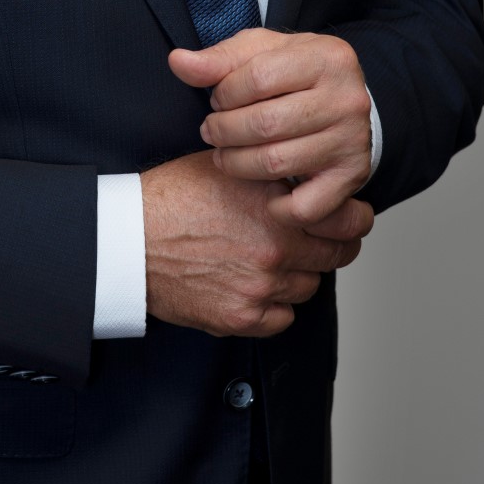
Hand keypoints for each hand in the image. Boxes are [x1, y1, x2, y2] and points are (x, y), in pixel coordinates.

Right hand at [140, 149, 373, 337]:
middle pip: (337, 256)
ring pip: (309, 286)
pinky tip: (253, 286)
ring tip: (270, 260)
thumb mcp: (227, 165)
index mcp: (277, 204)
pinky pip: (282, 318)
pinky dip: (274, 306)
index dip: (354, 218)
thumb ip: (273, 173)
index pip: (349, 218)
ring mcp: (261, 286)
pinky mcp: (241, 318)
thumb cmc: (170, 199)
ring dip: (298, 274)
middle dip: (331, 246)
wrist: (128, 241)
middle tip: (318, 241)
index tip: (352, 218)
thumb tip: (306, 177)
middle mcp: (276, 246)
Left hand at [169, 28, 373, 227]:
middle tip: (212, 131)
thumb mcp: (259, 53)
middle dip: (224, 130)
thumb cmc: (295, 75)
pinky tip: (264, 193)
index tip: (218, 101)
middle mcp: (347, 99)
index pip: (257, 78)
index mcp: (326, 58)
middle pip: (264, 123)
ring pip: (276, 163)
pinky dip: (277, 208)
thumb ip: (218, 59)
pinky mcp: (351, 177)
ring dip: (236, 164)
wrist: (343, 100)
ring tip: (225, 155)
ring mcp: (352, 140)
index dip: (224, 93)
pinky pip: (306, 206)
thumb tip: (178, 62)